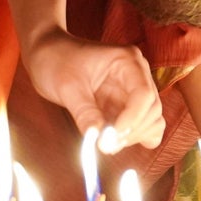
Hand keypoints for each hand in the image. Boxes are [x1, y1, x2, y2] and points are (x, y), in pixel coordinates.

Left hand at [25, 30, 163, 150]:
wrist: (48, 54)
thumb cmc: (56, 61)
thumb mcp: (67, 87)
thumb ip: (85, 113)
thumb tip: (98, 139)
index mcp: (126, 61)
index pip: (143, 94)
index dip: (132, 119)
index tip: (111, 138)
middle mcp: (137, 74)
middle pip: (152, 108)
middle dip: (132, 131)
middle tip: (104, 145)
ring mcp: (133, 90)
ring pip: (151, 118)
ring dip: (133, 136)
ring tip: (105, 144)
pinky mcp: (125, 104)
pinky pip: (142, 124)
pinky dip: (134, 137)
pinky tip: (113, 141)